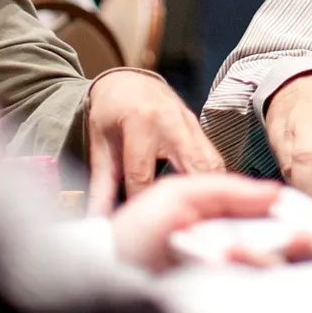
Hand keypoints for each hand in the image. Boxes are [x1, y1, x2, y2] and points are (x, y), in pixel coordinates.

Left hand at [87, 69, 225, 214]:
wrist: (128, 81)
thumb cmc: (110, 112)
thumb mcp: (101, 145)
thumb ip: (101, 185)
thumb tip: (97, 219)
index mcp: (141, 123)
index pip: (144, 176)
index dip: (140, 206)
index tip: (139, 230)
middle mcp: (172, 122)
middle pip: (194, 167)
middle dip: (195, 198)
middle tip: (194, 226)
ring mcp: (190, 123)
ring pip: (212, 163)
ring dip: (212, 191)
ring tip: (210, 218)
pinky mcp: (200, 128)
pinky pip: (214, 158)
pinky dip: (214, 180)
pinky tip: (213, 199)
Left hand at [109, 173, 311, 272]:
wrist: (100, 269)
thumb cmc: (134, 231)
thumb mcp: (178, 194)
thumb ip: (227, 190)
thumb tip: (275, 194)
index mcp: (229, 220)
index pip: (278, 215)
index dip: (307, 210)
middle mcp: (234, 249)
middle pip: (286, 245)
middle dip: (305, 237)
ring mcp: (228, 276)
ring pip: (272, 268)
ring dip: (277, 254)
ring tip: (271, 244)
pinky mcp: (218, 299)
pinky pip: (248, 288)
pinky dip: (250, 269)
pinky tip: (243, 257)